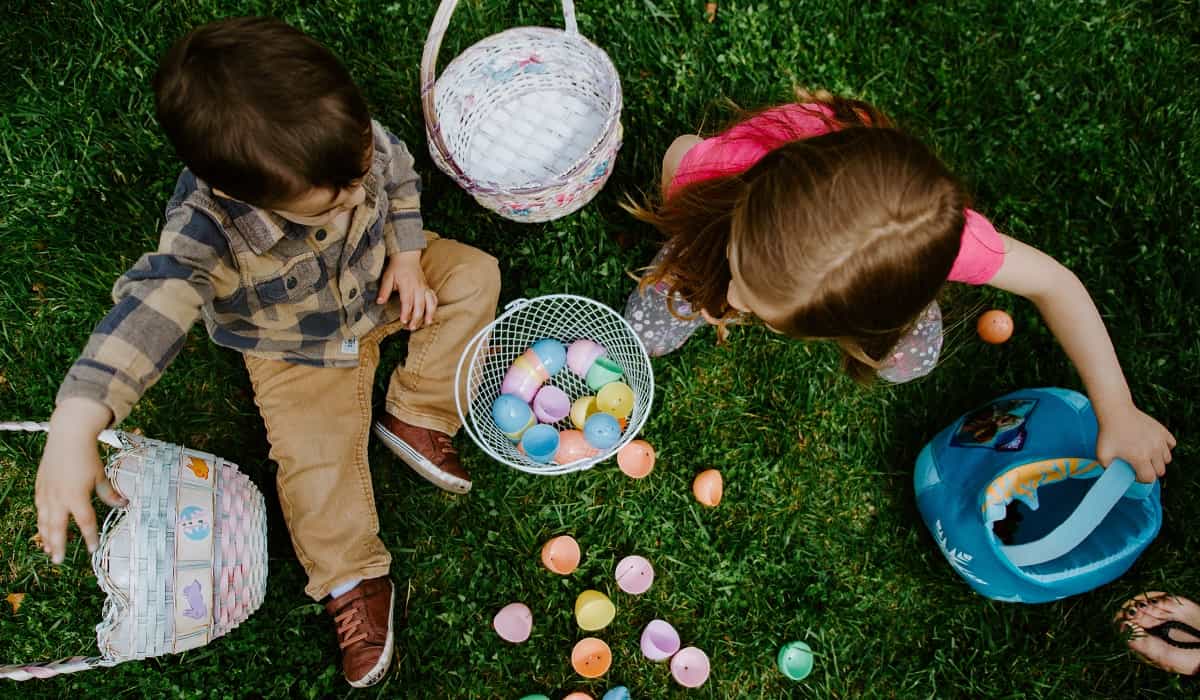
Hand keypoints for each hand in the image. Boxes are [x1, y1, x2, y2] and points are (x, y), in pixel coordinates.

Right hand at [35, 398, 125, 563]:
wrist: (68, 437)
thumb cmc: (87, 456)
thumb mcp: (101, 475)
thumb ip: (109, 494)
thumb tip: (123, 504)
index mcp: (76, 497)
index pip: (85, 523)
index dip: (89, 537)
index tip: (92, 548)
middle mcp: (59, 498)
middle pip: (57, 528)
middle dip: (58, 546)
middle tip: (58, 561)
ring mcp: (47, 493)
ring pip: (44, 521)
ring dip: (46, 537)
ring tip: (49, 550)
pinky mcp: (40, 487)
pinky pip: (39, 509)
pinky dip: (41, 521)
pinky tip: (43, 528)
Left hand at [376, 250, 436, 329]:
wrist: (407, 256)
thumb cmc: (397, 267)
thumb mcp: (387, 277)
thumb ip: (384, 290)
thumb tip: (379, 302)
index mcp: (407, 285)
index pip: (407, 301)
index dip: (406, 312)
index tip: (403, 321)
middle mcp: (417, 287)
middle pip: (419, 305)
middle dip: (417, 317)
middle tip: (412, 327)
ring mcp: (424, 287)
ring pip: (430, 302)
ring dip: (429, 313)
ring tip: (427, 323)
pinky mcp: (427, 287)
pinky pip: (433, 298)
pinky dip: (434, 306)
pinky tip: (431, 314)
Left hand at [1096, 402, 1176, 482]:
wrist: (1116, 412)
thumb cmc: (1108, 433)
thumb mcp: (1102, 454)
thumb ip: (1108, 469)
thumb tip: (1115, 476)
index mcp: (1140, 458)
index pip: (1149, 478)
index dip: (1141, 479)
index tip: (1134, 473)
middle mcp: (1153, 450)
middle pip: (1160, 470)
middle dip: (1150, 471)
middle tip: (1139, 465)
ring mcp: (1160, 440)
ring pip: (1167, 459)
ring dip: (1158, 460)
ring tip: (1146, 455)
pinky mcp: (1163, 431)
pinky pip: (1171, 445)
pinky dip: (1165, 447)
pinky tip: (1154, 445)